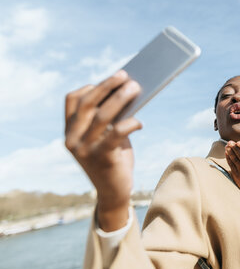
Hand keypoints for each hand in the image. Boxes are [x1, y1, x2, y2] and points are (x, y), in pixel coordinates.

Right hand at [64, 70, 141, 230]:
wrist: (114, 192)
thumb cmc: (113, 158)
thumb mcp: (106, 135)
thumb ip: (109, 117)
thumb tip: (126, 90)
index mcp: (69, 130)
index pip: (72, 100)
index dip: (91, 86)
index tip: (111, 79)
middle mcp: (72, 139)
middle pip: (88, 104)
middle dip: (108, 86)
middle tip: (125, 76)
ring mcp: (84, 149)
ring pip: (102, 116)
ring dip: (121, 98)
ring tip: (136, 88)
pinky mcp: (101, 158)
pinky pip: (116, 134)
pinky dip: (130, 124)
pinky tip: (140, 122)